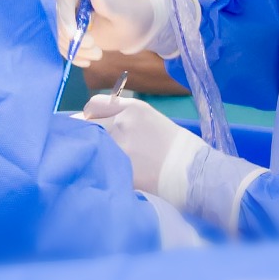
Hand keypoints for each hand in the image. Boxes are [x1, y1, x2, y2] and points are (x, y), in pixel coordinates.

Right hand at [55, 0, 164, 64]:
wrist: (137, 25)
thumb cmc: (133, 13)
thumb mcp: (125, 11)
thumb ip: (110, 5)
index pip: (66, 0)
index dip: (66, 18)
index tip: (73, 35)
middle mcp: (74, 0)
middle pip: (61, 20)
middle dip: (74, 38)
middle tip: (94, 48)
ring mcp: (73, 17)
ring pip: (63, 35)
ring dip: (77, 50)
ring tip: (99, 55)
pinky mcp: (74, 32)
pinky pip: (66, 45)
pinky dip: (75, 56)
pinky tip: (87, 62)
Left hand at [81, 91, 200, 195]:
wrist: (193, 171)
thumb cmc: (176, 146)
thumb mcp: (150, 120)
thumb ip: (124, 117)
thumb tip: (98, 123)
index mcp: (132, 108)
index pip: (94, 104)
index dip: (89, 115)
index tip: (92, 124)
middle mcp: (121, 123)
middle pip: (85, 124)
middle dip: (86, 135)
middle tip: (93, 146)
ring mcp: (118, 146)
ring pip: (90, 146)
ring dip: (91, 152)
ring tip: (101, 161)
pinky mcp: (118, 168)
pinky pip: (99, 165)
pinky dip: (101, 170)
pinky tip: (111, 175)